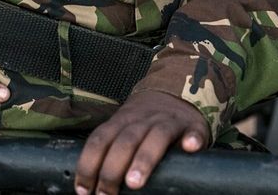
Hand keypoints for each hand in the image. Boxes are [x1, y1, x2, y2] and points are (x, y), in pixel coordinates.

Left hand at [74, 89, 208, 194]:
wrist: (177, 92)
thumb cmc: (145, 121)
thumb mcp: (123, 127)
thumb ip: (109, 147)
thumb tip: (85, 184)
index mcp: (122, 121)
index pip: (100, 140)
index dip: (88, 164)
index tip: (83, 189)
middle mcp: (143, 119)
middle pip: (125, 140)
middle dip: (112, 169)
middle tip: (106, 193)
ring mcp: (169, 121)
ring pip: (156, 137)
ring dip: (144, 159)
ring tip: (135, 182)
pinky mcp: (193, 126)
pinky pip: (193, 131)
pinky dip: (192, 139)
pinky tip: (190, 148)